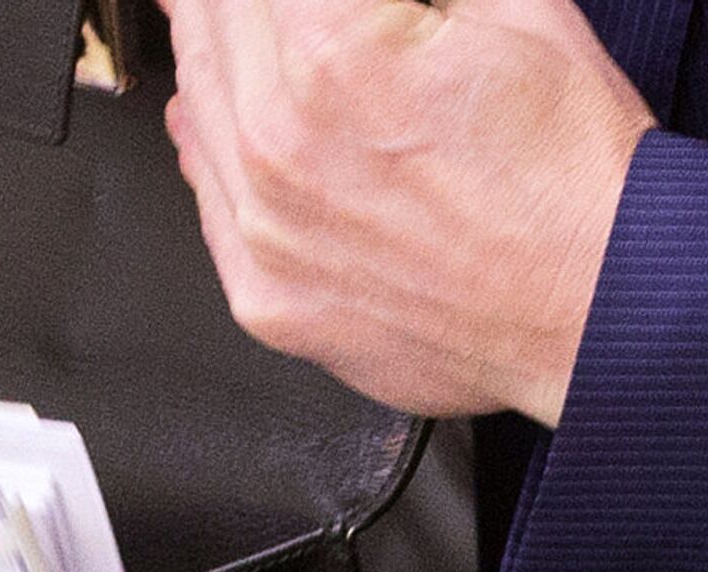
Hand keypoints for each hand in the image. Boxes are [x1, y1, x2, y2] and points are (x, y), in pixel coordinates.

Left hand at [161, 0, 655, 426]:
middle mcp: (279, 147)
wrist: (600, 316)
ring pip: (194, 104)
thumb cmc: (574, 186)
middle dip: (229, 0)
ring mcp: (262, 230)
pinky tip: (213, 112)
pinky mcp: (262, 294)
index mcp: (331, 61)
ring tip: (217, 20)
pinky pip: (205, 197)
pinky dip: (208, 143)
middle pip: (208, 25)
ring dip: (206, 51)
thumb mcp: (514, 10)